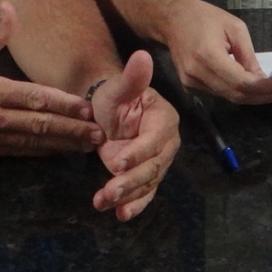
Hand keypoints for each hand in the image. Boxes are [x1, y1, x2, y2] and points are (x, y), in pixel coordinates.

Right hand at [0, 3, 102, 155]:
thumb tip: (11, 7)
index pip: (34, 99)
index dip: (62, 105)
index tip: (86, 108)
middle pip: (39, 126)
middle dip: (71, 131)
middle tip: (99, 135)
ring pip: (32, 144)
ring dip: (62, 146)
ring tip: (87, 147)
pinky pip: (18, 153)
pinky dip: (41, 153)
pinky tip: (58, 153)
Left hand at [89, 50, 180, 219]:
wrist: (107, 112)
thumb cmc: (114, 97)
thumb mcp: (119, 87)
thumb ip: (133, 77)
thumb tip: (142, 56)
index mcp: (164, 119)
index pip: (155, 139)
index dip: (138, 152)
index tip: (118, 162)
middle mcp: (166, 143)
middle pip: (153, 166)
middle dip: (130, 181)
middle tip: (108, 192)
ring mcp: (157, 162)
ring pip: (147, 183)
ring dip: (127, 197)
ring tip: (104, 203)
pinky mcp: (147, 176)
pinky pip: (144, 193)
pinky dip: (134, 205)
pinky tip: (121, 215)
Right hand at [158, 0, 271, 104]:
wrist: (170, 19)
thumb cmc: (203, 16)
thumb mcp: (234, 28)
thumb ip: (248, 55)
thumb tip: (261, 79)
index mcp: (208, 56)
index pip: (241, 82)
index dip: (264, 88)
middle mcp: (197, 74)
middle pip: (236, 95)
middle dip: (262, 96)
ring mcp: (191, 82)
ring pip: (228, 97)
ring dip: (251, 96)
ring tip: (271, 89)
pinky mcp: (189, 86)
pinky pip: (219, 93)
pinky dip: (236, 91)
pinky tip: (250, 85)